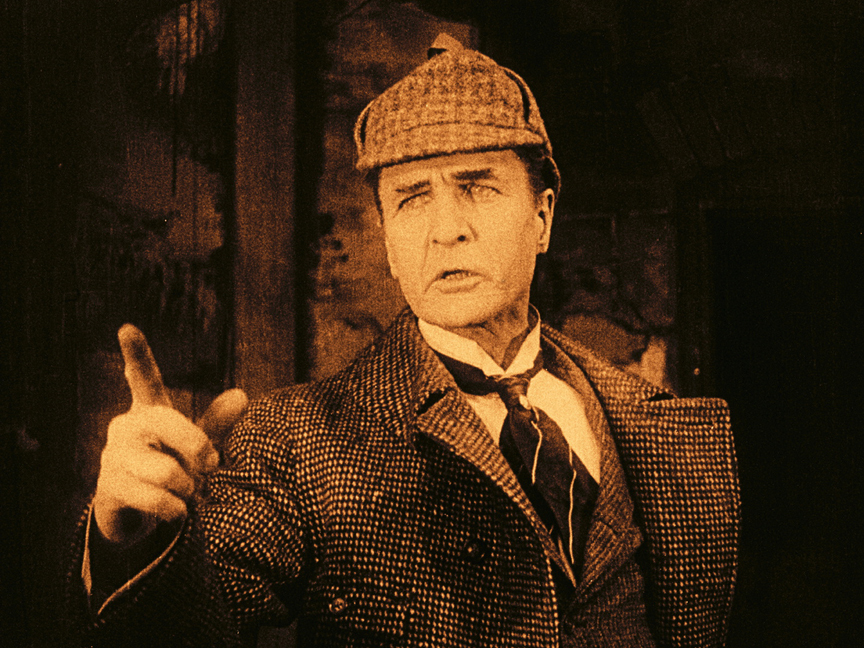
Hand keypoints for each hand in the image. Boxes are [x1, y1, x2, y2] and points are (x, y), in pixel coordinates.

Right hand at [92, 324, 247, 546]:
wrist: (136, 511)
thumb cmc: (170, 465)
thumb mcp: (195, 445)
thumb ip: (216, 423)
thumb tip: (242, 395)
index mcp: (149, 410)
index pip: (144, 378)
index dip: (137, 354)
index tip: (127, 327)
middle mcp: (126, 426)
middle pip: (169, 423)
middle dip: (197, 447)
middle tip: (210, 465)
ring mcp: (114, 455)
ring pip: (166, 470)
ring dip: (188, 487)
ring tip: (187, 491)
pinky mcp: (109, 486)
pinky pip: (156, 497)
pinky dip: (176, 508)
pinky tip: (176, 509)